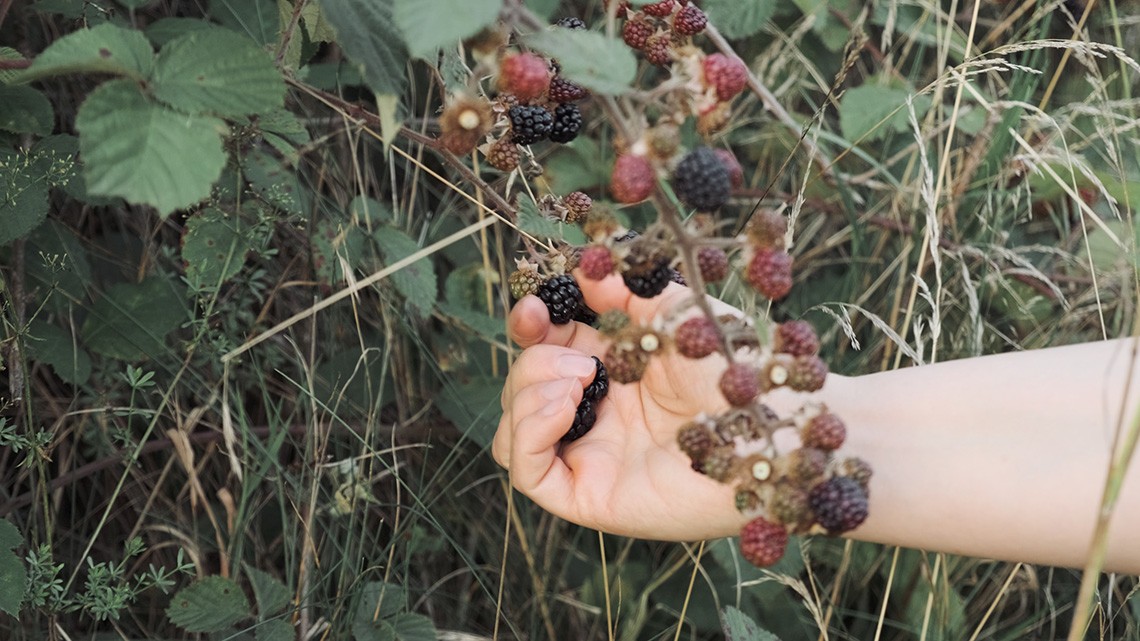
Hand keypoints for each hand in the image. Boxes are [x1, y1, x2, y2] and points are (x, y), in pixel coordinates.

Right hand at [494, 272, 761, 540]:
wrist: (771, 427)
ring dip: (528, 394)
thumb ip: (621, 291)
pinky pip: (527, 473)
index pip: (543, 349)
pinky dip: (528, 432)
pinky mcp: (590, 495)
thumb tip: (579, 268)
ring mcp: (590, 457)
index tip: (532, 309)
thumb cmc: (735, 372)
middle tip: (586, 360)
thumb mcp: (672, 314)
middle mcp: (596, 415)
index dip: (528, 326)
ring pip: (511, 432)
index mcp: (612, 371)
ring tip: (581, 382)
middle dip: (535, 360)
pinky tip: (566, 407)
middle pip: (521, 388)